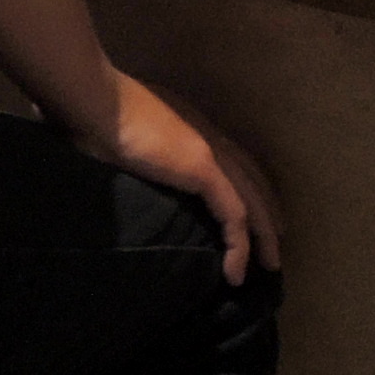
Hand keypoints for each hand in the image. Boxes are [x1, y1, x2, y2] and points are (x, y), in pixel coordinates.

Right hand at [91, 71, 284, 283]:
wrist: (99, 101)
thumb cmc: (100, 115)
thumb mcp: (128, 136)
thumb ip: (140, 154)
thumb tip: (131, 173)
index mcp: (192, 126)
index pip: (234, 159)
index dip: (249, 186)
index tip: (255, 213)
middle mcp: (209, 136)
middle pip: (252, 180)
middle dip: (266, 213)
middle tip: (275, 244)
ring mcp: (210, 152)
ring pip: (251, 201)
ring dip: (263, 236)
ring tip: (268, 266)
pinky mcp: (205, 170)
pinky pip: (234, 217)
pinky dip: (239, 246)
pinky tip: (236, 273)